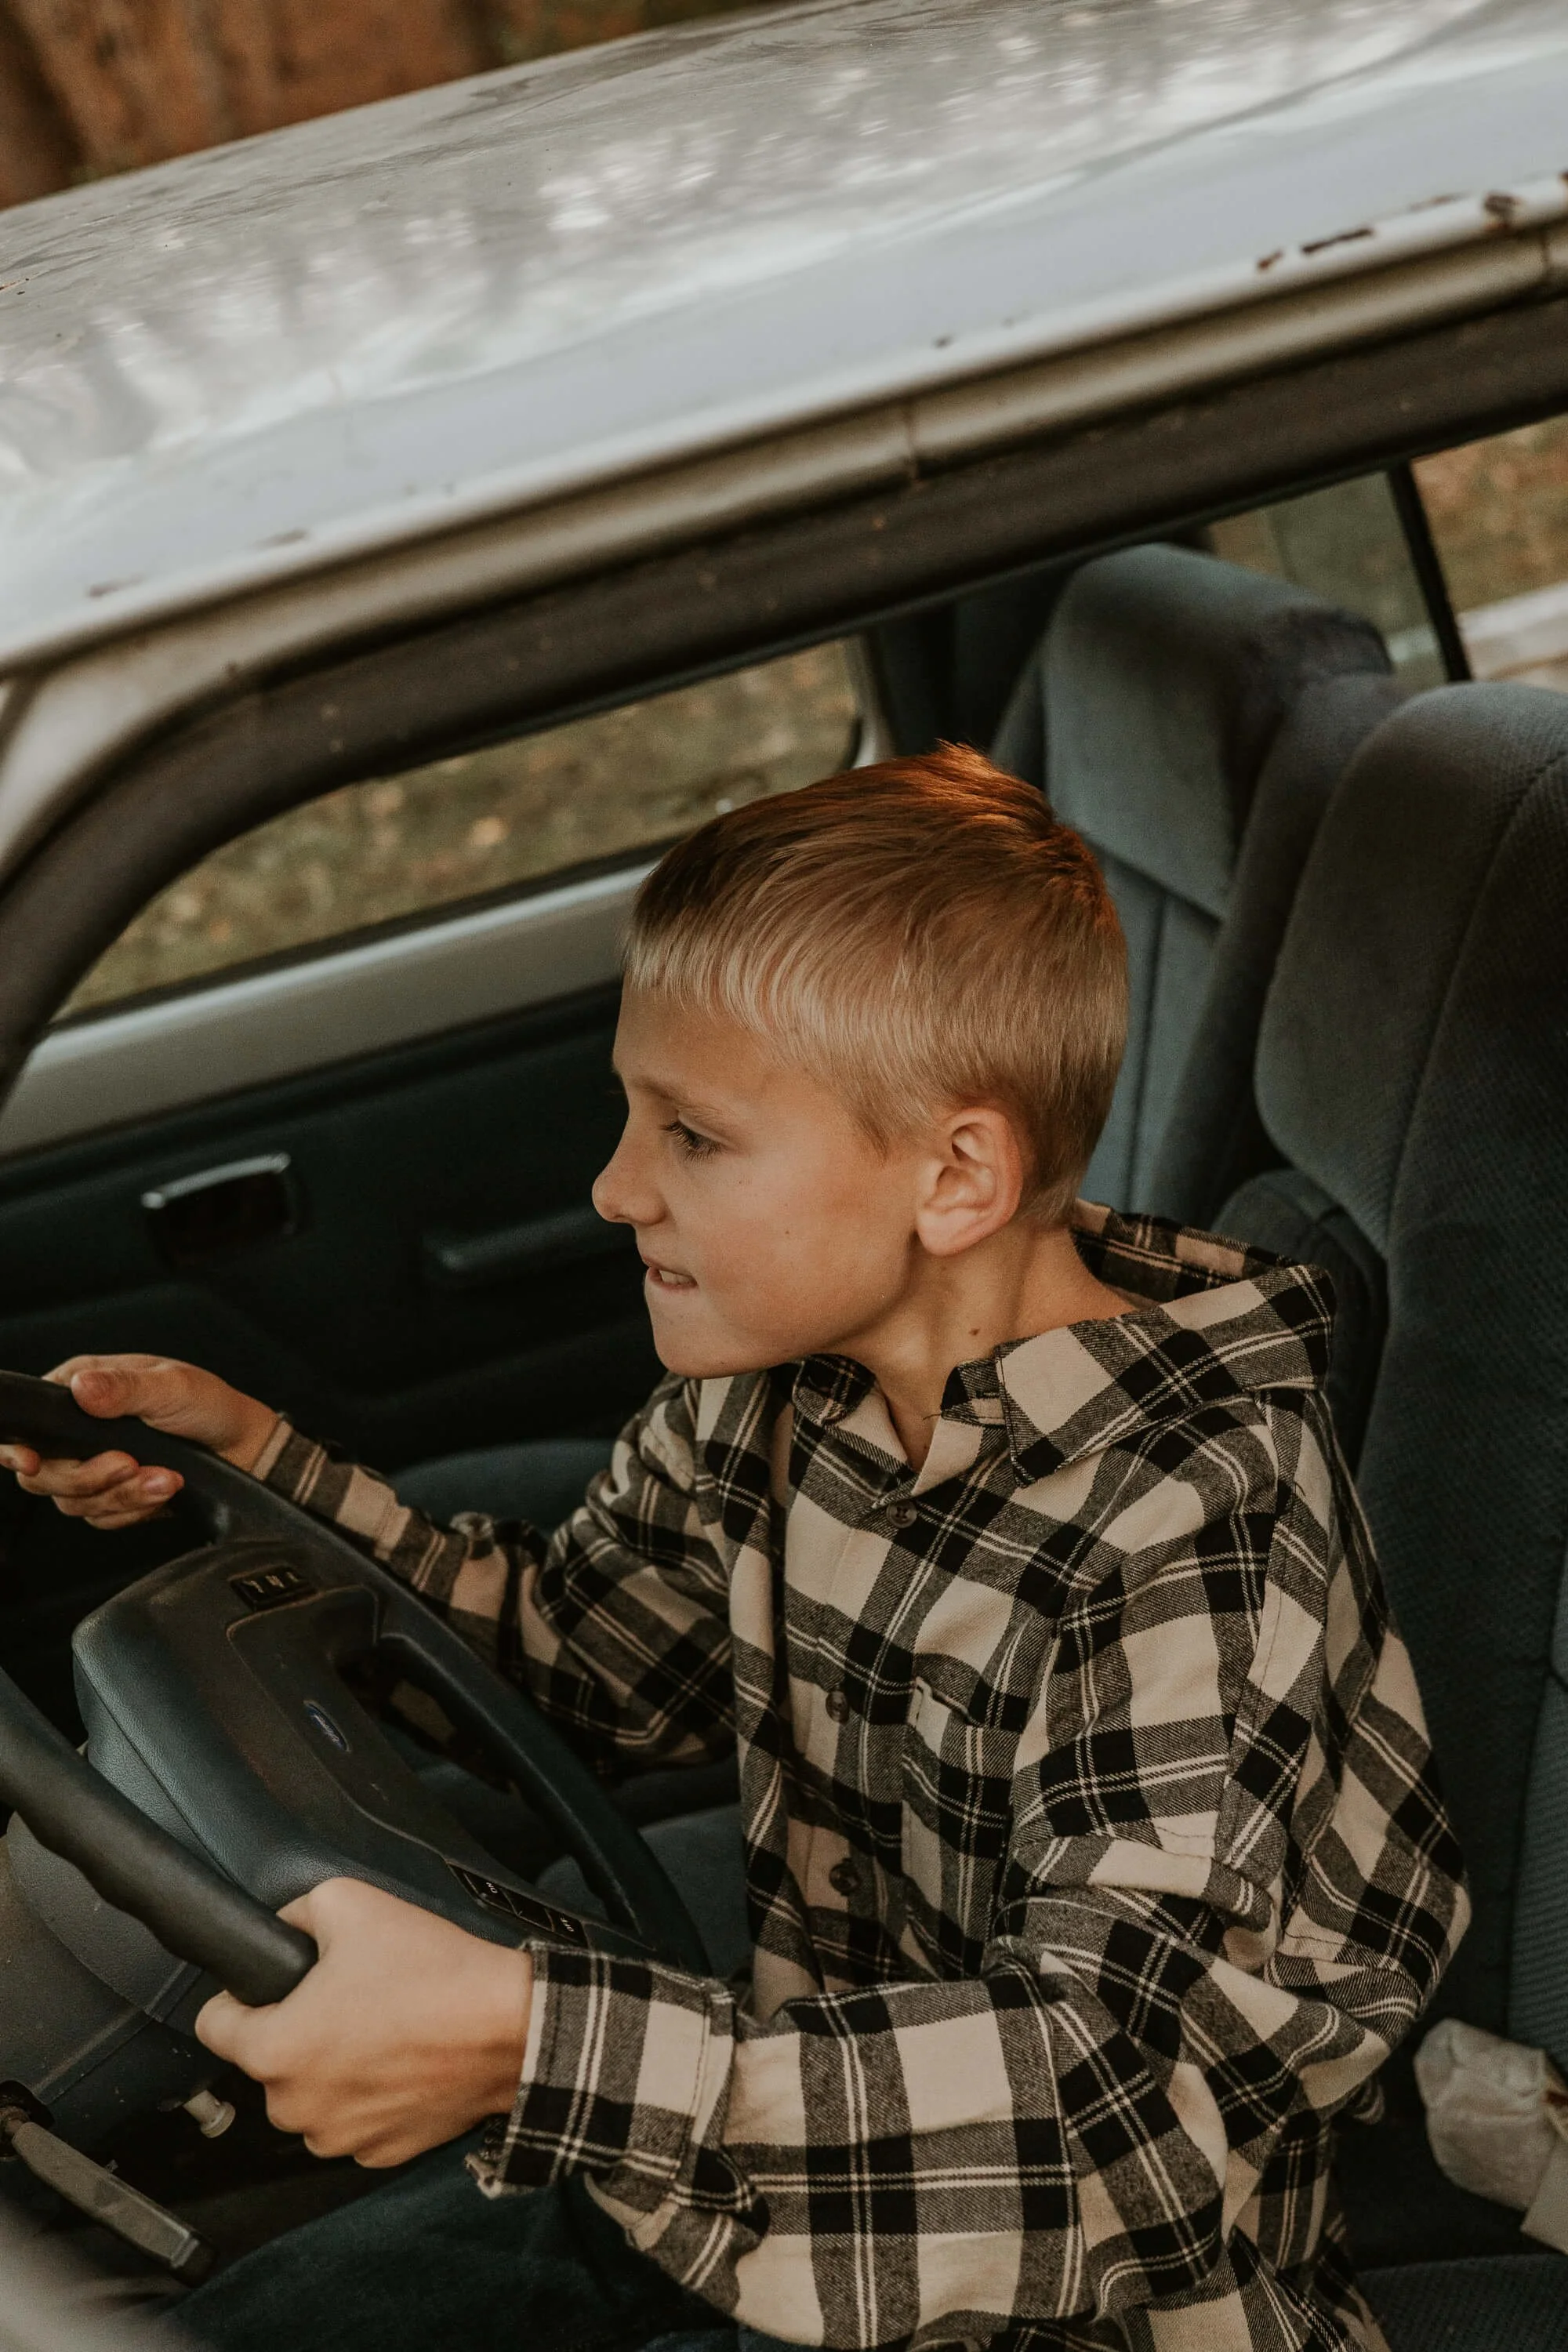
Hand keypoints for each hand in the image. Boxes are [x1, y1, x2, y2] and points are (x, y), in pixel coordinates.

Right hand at [0, 1354, 278, 1528]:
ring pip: (73, 1501)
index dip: (13, 1446)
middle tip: (129, 1464)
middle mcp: (77, 1428)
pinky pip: (102, 1518)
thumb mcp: (171, 1387)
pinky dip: (134, 1509)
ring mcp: (93, 1464)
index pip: (26, 1419)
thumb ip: (125, 1388)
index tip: (31, 1460)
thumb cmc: (209, 1405)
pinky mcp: (113, 1495)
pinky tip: (164, 1490)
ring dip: (121, 1495)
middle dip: (87, 1477)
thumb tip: (82, 1387)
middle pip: (42, 1472)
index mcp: (80, 1387)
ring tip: (164, 1477)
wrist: (244, 1447)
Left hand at [196, 1878, 531, 2166]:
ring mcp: (340, 2139)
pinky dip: (370, 2094)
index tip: (273, 1984)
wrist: (511, 2026)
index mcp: (275, 2051)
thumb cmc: (433, 1973)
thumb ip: (295, 1912)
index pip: (212, 2024)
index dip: (240, 1993)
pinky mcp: (382, 2153)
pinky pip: (354, 2119)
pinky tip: (404, 2059)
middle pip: (268, 2061)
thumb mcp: (350, 1903)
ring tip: (382, 2025)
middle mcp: (296, 2108)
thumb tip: (281, 1925)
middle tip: (348, 1994)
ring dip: (333, 2067)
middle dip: (297, 2028)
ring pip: (312, 2093)